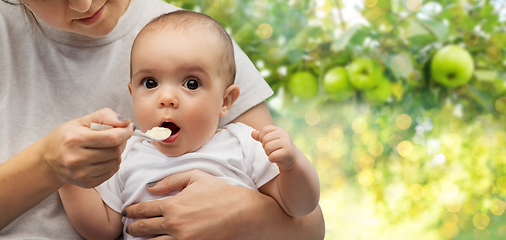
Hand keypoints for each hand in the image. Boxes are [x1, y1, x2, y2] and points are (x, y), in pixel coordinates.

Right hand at [41, 108, 132, 187]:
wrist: (48, 161)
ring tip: (107, 147)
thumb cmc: (66, 137)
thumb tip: (126, 122)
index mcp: (74, 139)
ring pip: (115, 162)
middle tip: (117, 136)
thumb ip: (105, 116)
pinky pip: (111, 172)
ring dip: (117, 153)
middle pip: (115, 151)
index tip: (128, 128)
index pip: (112, 138)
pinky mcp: (86, 183)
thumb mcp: (82, 121)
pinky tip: (102, 158)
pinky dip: (112, 164)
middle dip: (122, 141)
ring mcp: (81, 174)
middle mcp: (76, 158)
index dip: (125, 132)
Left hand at [123, 169, 260, 239]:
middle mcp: (173, 224)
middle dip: (133, 228)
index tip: (128, 211)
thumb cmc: (221, 193)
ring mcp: (181, 239)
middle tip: (130, 227)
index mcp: (173, 205)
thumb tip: (151, 187)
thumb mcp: (196, 177)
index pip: (143, 209)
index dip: (132, 210)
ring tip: (140, 239)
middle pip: (143, 229)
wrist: (242, 213)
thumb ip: (171, 180)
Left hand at [251, 125, 296, 170]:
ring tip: (275, 154)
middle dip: (265, 147)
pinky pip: (272, 156)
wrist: (291, 158)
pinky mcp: (287, 153)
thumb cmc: (278, 148)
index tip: (269, 142)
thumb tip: (252, 133)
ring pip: (267, 148)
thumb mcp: (269, 140)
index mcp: (279, 129)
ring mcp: (287, 143)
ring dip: (268, 153)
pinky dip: (272, 159)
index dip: (262, 138)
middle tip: (273, 150)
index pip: (264, 130)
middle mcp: (284, 134)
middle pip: (264, 140)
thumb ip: (260, 136)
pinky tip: (278, 159)